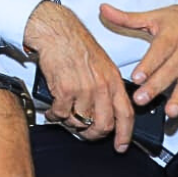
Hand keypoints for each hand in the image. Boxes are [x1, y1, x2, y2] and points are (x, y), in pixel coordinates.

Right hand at [24, 0, 133, 148]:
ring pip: (80, 121)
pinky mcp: (64, 90)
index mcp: (114, 81)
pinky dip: (55, 116)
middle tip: (84, 133)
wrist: (57, 31)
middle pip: (103, 125)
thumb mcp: (102, 63)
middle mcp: (102, 87)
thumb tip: (106, 107)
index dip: (124, 135)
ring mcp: (84, 89)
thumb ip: (107, 86)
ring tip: (63, 118)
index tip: (120, 145)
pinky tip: (52, 112)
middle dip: (92, 134)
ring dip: (70, 124)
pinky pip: (61, 113)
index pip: (126, 115)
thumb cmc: (76, 44)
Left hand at [101, 3, 177, 127]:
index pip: (159, 52)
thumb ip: (127, 18)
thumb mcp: (153, 16)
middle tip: (141, 99)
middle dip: (156, 86)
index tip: (137, 77)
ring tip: (171, 112)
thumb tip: (103, 9)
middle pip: (171, 70)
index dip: (148, 65)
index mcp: (172, 36)